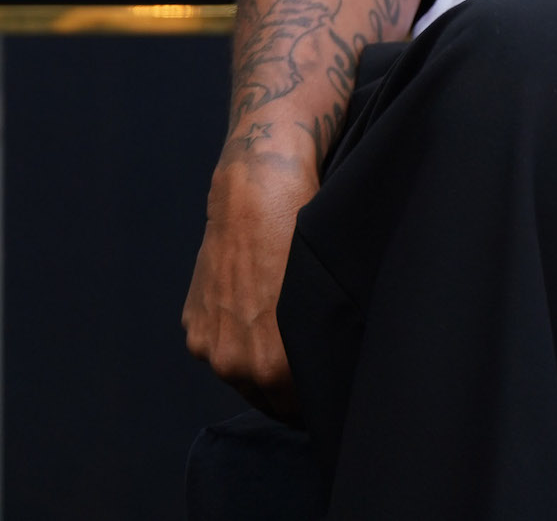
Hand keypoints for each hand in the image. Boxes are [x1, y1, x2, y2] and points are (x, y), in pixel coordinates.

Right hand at [182, 138, 316, 418]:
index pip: (292, 408)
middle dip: (281, 385)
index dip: (308, 396)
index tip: (318, 385)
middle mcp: (233, 365)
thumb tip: (317, 373)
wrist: (257, 194)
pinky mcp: (192, 323)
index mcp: (272, 367)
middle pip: (262, 397)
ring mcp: (207, 345)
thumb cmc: (300, 241)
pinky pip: (217, 344)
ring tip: (272, 322)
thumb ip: (310, 349)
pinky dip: (230, 334)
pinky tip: (248, 301)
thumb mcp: (317, 304)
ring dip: (251, 360)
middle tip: (298, 358)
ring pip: (237, 371)